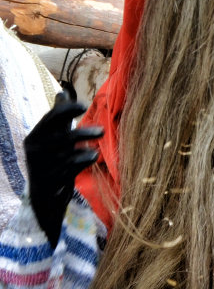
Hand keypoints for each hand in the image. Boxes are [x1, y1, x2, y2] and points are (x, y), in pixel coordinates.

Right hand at [24, 89, 101, 248]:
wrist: (45, 196)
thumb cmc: (51, 161)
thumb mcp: (52, 137)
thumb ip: (58, 118)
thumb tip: (62, 92)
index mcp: (35, 137)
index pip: (49, 119)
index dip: (66, 110)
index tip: (84, 105)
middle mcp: (36, 150)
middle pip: (59, 137)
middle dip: (80, 132)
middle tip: (102, 130)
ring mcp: (43, 166)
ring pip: (66, 152)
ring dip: (85, 146)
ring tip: (99, 141)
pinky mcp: (52, 180)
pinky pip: (71, 167)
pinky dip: (83, 160)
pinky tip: (93, 156)